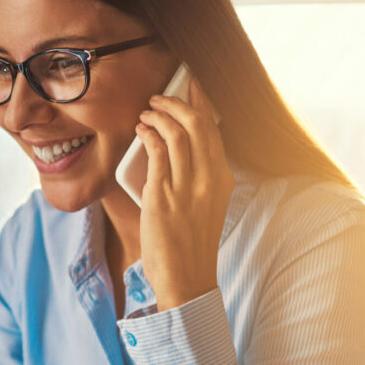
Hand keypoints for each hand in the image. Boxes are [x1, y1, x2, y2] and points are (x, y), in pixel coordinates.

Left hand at [135, 78, 233, 310]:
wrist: (187, 280)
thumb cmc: (192, 245)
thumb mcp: (206, 206)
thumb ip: (198, 178)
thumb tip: (177, 151)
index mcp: (223, 179)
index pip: (214, 130)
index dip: (201, 101)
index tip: (191, 84)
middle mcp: (210, 179)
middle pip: (198, 123)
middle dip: (177, 101)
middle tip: (160, 96)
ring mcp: (187, 186)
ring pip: (177, 132)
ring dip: (159, 114)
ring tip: (146, 112)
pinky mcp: (164, 195)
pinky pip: (157, 151)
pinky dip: (148, 133)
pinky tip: (141, 130)